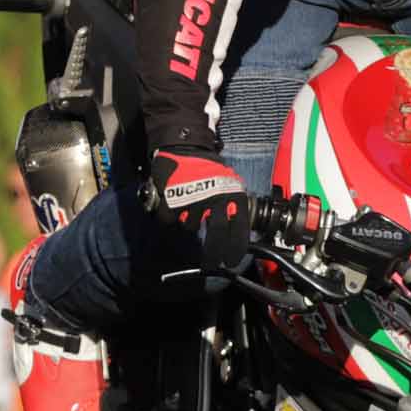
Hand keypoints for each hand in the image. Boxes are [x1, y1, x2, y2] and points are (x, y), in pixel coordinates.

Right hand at [150, 150, 254, 268]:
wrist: (183, 146)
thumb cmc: (208, 166)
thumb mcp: (229, 181)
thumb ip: (233, 204)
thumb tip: (238, 228)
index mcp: (232, 194)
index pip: (239, 228)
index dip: (235, 247)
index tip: (231, 261)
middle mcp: (215, 199)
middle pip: (216, 235)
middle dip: (214, 252)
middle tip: (212, 263)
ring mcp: (192, 200)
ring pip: (191, 227)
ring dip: (189, 223)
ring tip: (189, 209)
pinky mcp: (172, 200)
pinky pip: (171, 221)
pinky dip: (171, 217)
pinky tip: (175, 206)